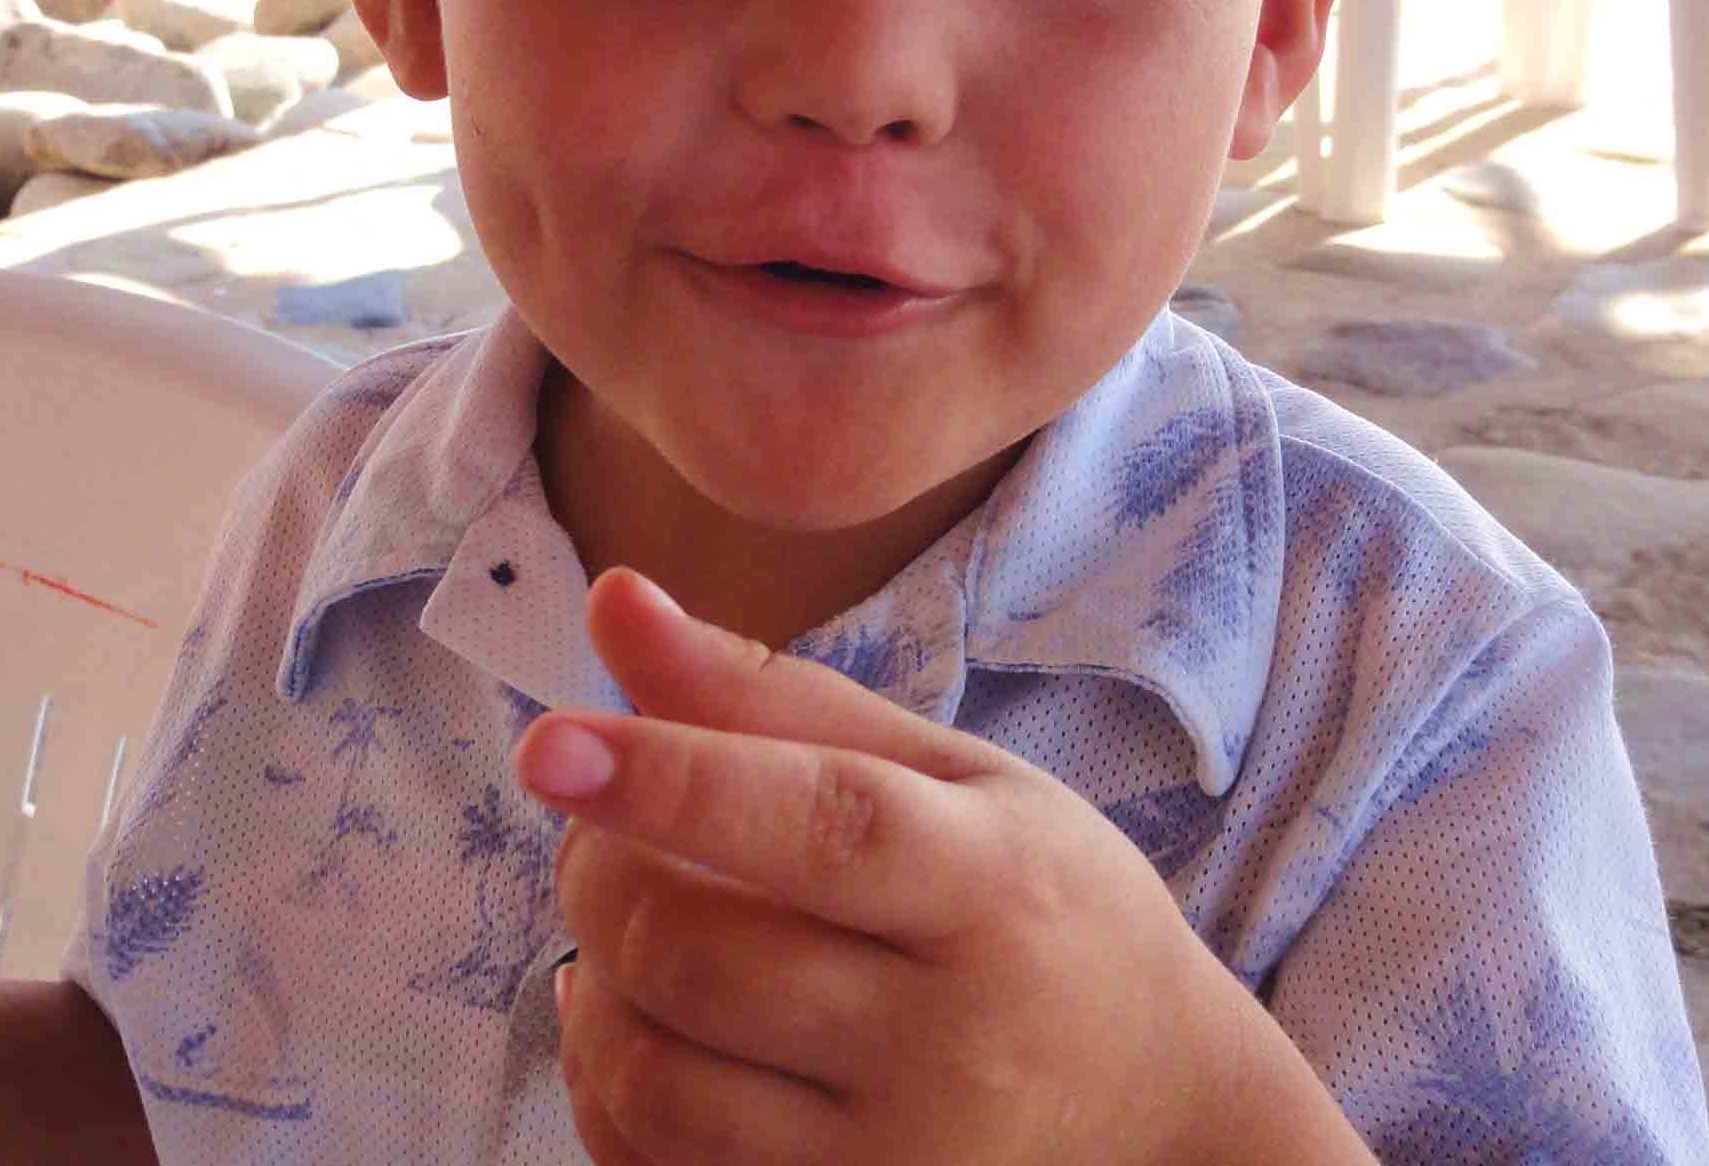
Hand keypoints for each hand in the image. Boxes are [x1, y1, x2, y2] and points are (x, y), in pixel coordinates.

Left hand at [513, 569, 1365, 1165]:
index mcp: (992, 886)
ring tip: (622, 925)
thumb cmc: (1043, 909)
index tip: (551, 743)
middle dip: (601, 872)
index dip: (674, 781)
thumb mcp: (957, 777)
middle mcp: (950, 1037)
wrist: (1157, 1114)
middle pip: (704, 956)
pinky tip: (636, 1025)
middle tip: (602, 827)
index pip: (821, 827)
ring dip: (589, 984)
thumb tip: (613, 598)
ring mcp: (895, 1159)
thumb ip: (776, 696)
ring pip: (658, 1081)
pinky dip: (605, 1090)